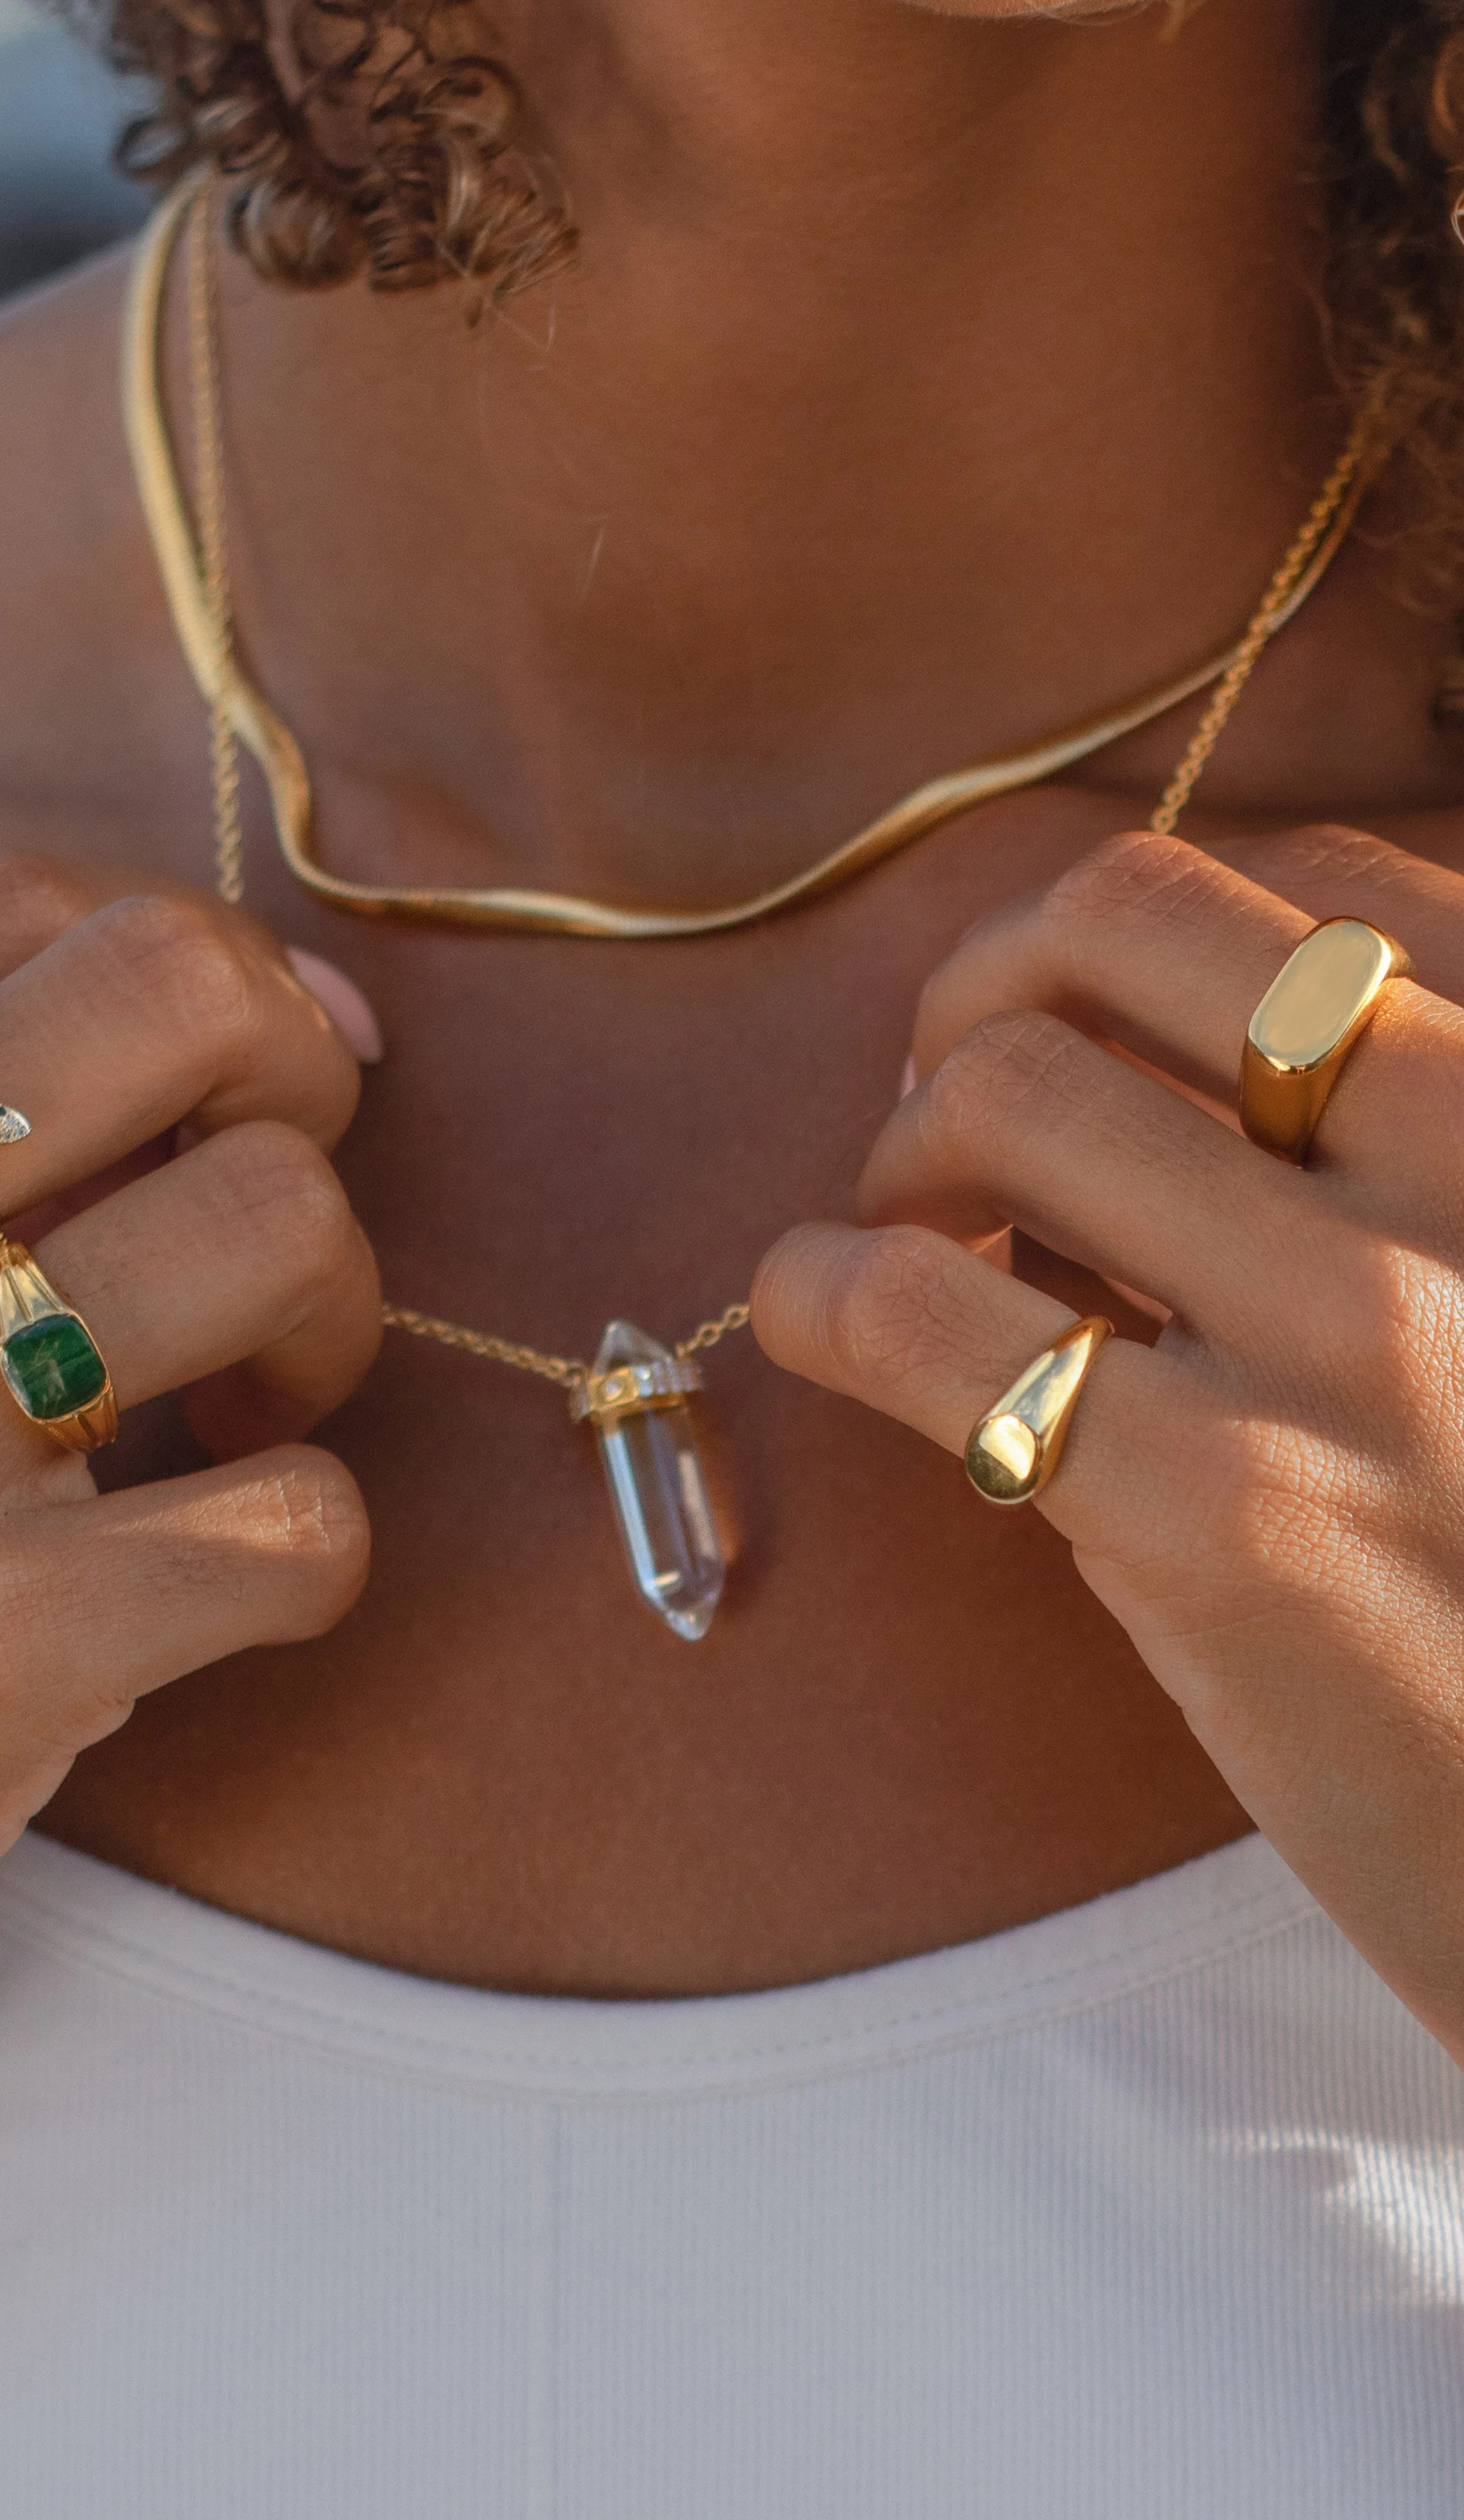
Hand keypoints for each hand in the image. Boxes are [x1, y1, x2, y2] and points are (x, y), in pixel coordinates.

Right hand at [0, 857, 377, 1851]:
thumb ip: (34, 1094)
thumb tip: (345, 1010)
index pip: (41, 902)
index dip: (202, 978)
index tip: (249, 1080)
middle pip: (182, 987)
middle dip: (294, 1075)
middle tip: (258, 1206)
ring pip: (275, 1224)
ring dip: (325, 1321)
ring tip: (242, 1408)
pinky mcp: (3, 1646)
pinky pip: (297, 1525)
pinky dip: (300, 1555)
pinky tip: (207, 1585)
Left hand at [755, 824, 1463, 2187]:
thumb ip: (1433, 1111)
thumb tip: (1111, 1033)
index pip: (1298, 878)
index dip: (1129, 945)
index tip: (1072, 1034)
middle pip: (1125, 918)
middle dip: (983, 992)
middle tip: (946, 1115)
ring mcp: (1377, 1337)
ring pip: (1000, 1091)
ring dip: (900, 1156)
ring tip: (926, 1254)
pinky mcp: (1229, 1517)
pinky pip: (911, 1310)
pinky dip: (816, 1289)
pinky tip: (831, 1322)